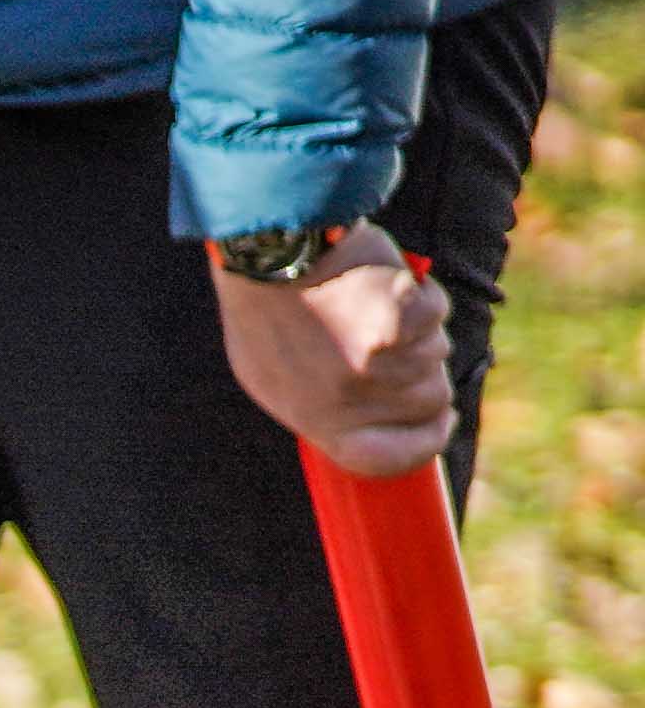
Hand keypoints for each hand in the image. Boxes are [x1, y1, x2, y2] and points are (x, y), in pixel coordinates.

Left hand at [212, 221, 454, 478]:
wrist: (268, 248)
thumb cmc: (270, 307)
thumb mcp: (275, 373)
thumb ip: (325, 405)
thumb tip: (379, 424)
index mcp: (311, 417)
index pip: (385, 459)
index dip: (423, 445)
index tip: (440, 423)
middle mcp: (345, 400)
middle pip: (430, 402)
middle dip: (423, 369)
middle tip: (386, 336)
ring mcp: (374, 363)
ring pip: (437, 355)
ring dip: (418, 329)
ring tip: (367, 304)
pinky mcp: (397, 322)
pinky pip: (436, 314)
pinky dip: (420, 295)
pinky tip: (381, 283)